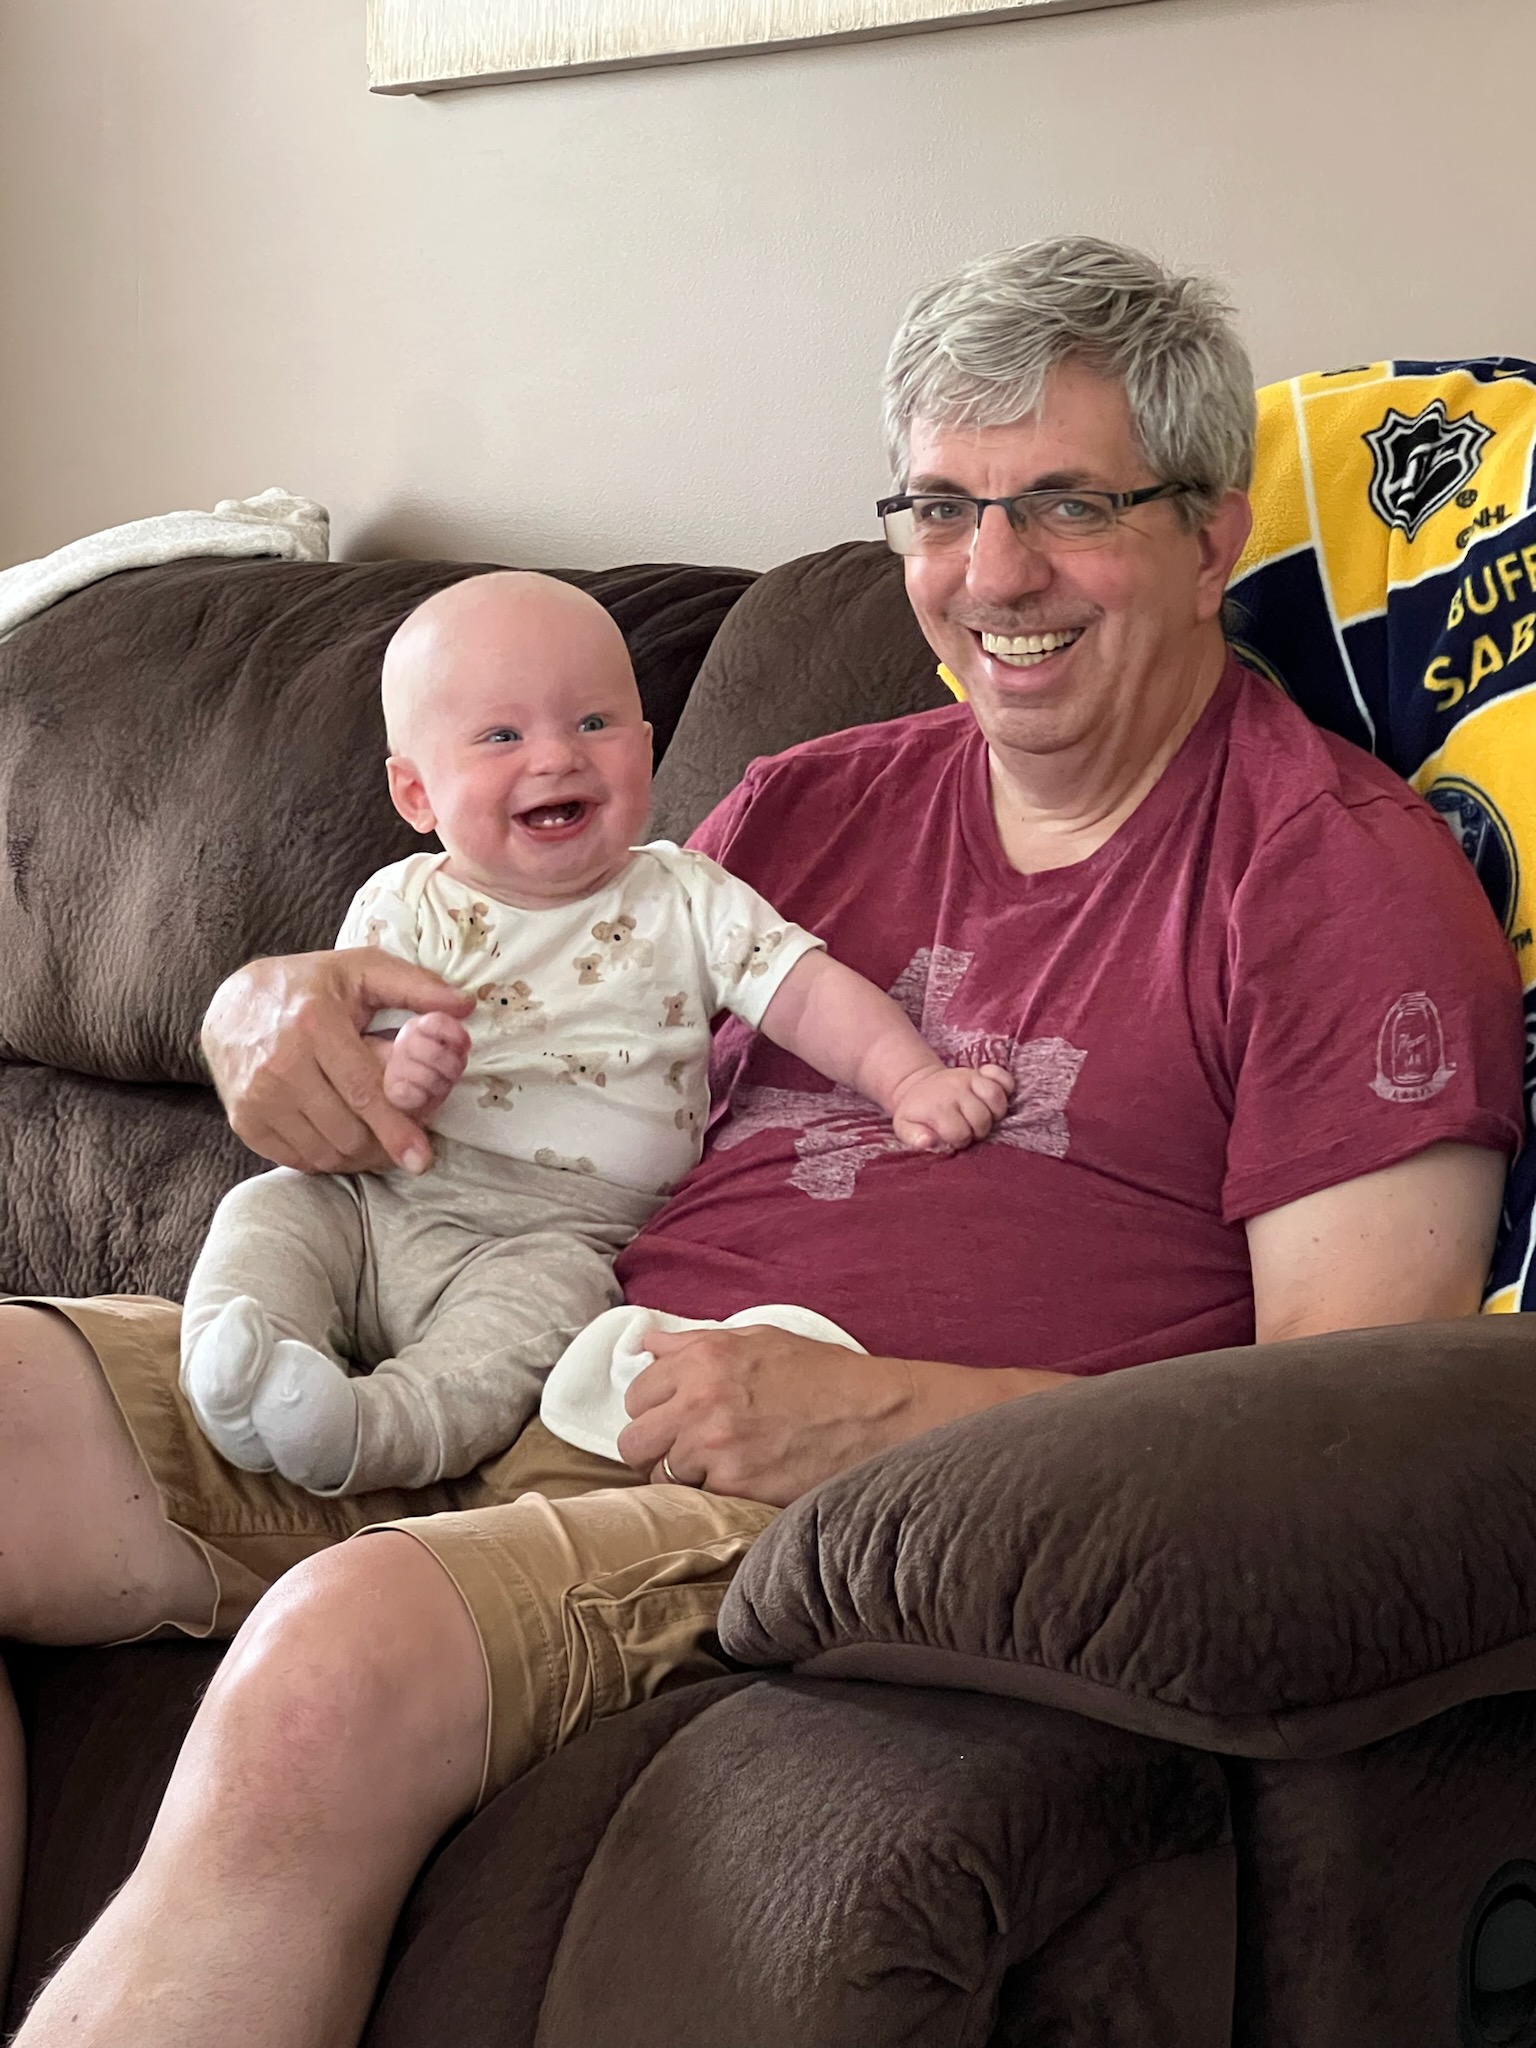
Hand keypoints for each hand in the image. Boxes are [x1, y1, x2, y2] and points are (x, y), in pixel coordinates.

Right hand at [200, 949, 474, 1174]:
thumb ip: (415, 986)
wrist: (232, 1005)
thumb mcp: (361, 970)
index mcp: (314, 1023)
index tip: (420, 1157)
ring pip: (323, 1151)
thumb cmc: (310, 987)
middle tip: (405, 1145)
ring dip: (358, 1157)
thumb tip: (465, 1006)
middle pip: (345, 1130)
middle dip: (381, 1145)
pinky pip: (296, 1159)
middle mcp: (280, 1063)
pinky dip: (326, 1159)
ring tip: (377, 1143)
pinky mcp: (244, 1120)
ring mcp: (257, 1096)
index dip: (396, 1127)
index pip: (363, 1089)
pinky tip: (343, 1141)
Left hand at [616, 1322, 1063, 1505]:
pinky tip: (735, 1485)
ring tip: (713, 1471)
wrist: (878, 1417)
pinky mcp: (733, 1484)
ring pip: (655, 1474)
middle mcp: (700, 1397)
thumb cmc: (825, 1376)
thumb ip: (698, 1342)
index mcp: (705, 1356)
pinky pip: (691, 1499)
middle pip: (632, 1439)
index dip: (655, 1408)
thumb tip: (648, 1343)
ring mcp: (714, 1444)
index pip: (637, 1392)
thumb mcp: (762, 1339)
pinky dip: (707, 1496)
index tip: (674, 1418)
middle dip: (653, 1446)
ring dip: (677, 1476)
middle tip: (684, 1451)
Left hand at [890, 1061, 1011, 1150]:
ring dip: (995, 1113)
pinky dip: (1006, 1088)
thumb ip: (914, 1137)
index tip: (953, 1138)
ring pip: (996, 1097)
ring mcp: (970, 1078)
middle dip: (978, 1131)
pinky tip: (994, 1099)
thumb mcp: (904, 1127)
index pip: (961, 1133)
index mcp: (938, 1107)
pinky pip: (1004, 1078)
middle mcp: (956, 1090)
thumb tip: (928, 1142)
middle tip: (969, 1129)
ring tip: (985, 1118)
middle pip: (982, 1118)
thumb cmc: (915, 1113)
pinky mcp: (981, 1072)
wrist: (919, 1087)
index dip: (959, 1141)